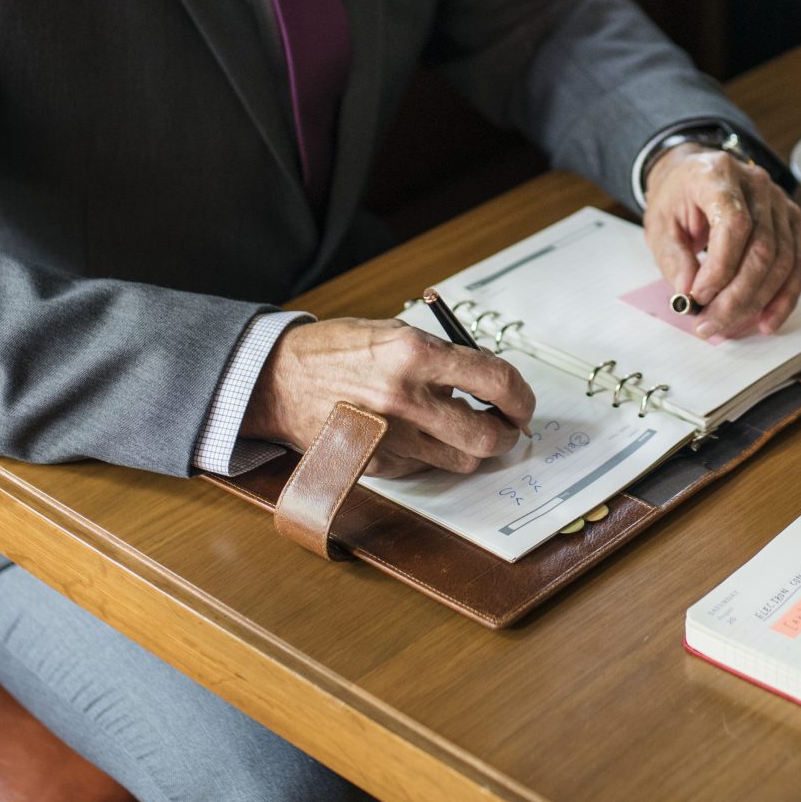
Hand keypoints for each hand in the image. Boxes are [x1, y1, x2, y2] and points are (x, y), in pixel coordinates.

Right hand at [240, 317, 535, 476]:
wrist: (278, 379)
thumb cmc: (338, 350)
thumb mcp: (395, 333)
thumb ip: (443, 357)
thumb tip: (489, 382)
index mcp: (415, 353)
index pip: (495, 380)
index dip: (520, 395)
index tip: (522, 401)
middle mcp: (405, 399)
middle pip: (486, 437)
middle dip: (506, 434)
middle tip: (506, 425)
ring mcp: (390, 437)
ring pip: (460, 460)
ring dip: (472, 447)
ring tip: (461, 427)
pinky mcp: (376, 463)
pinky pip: (425, 468)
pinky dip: (432, 454)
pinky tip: (417, 434)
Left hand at [642, 143, 800, 339]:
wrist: (692, 176)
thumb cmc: (676, 198)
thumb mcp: (659, 225)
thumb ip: (673, 259)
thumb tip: (689, 295)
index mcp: (719, 175)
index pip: (734, 224)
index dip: (720, 268)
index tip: (699, 297)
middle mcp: (757, 183)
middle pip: (762, 248)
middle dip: (737, 296)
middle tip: (711, 324)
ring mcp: (780, 201)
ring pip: (783, 261)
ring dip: (758, 302)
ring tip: (730, 325)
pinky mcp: (791, 220)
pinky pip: (798, 264)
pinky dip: (784, 297)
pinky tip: (767, 320)